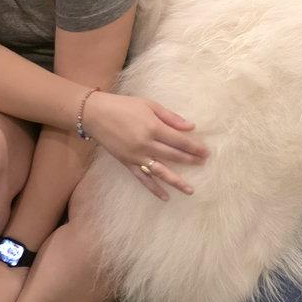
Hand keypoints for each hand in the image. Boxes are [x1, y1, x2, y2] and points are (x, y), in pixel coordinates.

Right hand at [83, 91, 207, 199]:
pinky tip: (165, 197)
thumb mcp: (149, 105)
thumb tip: (190, 127)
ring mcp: (136, 156)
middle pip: (173, 156)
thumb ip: (170, 117)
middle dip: (190, 160)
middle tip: (204, 164)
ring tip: (190, 190)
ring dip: (176, 181)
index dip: (194, 147)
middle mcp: (146, 144)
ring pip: (160, 172)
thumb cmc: (124, 106)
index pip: (179, 141)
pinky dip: (154, 189)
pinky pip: (143, 179)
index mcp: (153, 127)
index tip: (206, 152)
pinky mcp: (127, 163)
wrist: (96, 114)